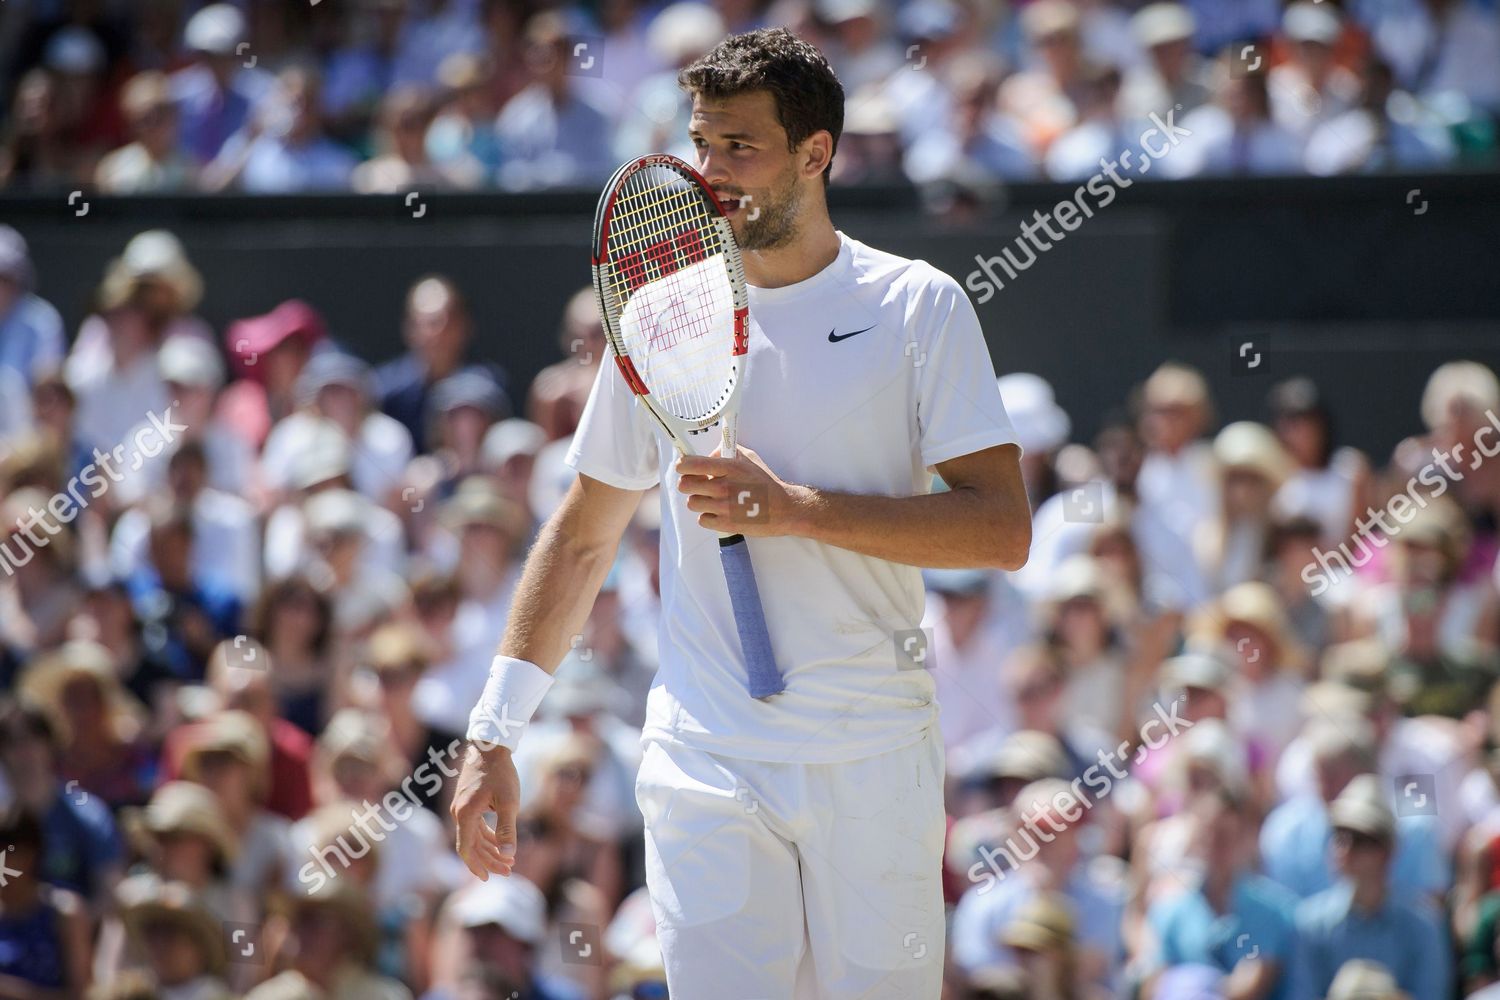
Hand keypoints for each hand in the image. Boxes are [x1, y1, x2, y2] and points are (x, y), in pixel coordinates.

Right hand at [450, 741, 520, 880]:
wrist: (489, 745)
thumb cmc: (500, 772)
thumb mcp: (508, 802)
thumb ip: (507, 829)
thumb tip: (508, 855)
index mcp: (465, 815)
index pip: (466, 849)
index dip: (477, 866)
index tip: (490, 878)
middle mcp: (458, 813)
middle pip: (471, 846)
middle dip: (489, 860)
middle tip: (509, 870)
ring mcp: (461, 808)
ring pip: (473, 836)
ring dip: (489, 849)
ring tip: (508, 860)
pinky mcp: (467, 802)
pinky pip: (474, 826)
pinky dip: (487, 836)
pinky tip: (500, 842)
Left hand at [675, 445, 807, 537]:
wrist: (784, 509)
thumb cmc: (766, 482)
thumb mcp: (749, 459)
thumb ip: (727, 453)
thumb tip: (707, 455)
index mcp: (729, 468)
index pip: (691, 465)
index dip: (682, 466)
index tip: (683, 467)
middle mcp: (724, 487)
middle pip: (685, 485)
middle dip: (689, 484)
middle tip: (699, 485)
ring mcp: (724, 507)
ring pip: (692, 503)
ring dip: (699, 501)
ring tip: (712, 500)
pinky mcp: (726, 524)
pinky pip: (702, 520)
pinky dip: (708, 517)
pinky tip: (720, 512)